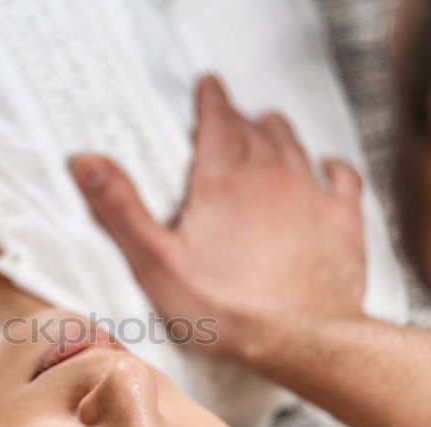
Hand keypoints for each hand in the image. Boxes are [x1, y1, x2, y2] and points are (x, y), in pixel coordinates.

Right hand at [71, 75, 365, 361]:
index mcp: (223, 181)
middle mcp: (270, 176)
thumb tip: (87, 162)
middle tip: (231, 111)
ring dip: (278, 132)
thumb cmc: (226, 308)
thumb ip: (121, 208)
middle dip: (240, 117)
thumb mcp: (156, 261)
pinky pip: (342, 179)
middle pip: (255, 130)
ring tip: (268, 123)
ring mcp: (310, 196)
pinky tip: (328, 165)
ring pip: (294, 147)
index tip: (208, 85)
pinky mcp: (342, 221)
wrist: (300, 338)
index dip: (210, 99)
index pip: (217, 121)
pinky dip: (333, 166)